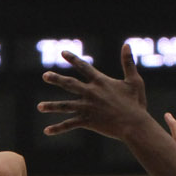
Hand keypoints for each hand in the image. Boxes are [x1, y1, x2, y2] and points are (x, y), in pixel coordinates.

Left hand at [38, 49, 155, 141]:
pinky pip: (69, 125)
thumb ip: (128, 62)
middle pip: (69, 84)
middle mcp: (91, 93)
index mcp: (101, 81)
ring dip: (51, 106)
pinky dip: (58, 128)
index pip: (84, 67)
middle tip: (45, 76)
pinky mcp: (87, 121)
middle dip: (56, 79)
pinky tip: (46, 131)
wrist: (134, 125)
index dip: (73, 59)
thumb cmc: (136, 103)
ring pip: (65, 106)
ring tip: (39, 107)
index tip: (63, 53)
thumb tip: (127, 44)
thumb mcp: (134, 81)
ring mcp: (87, 107)